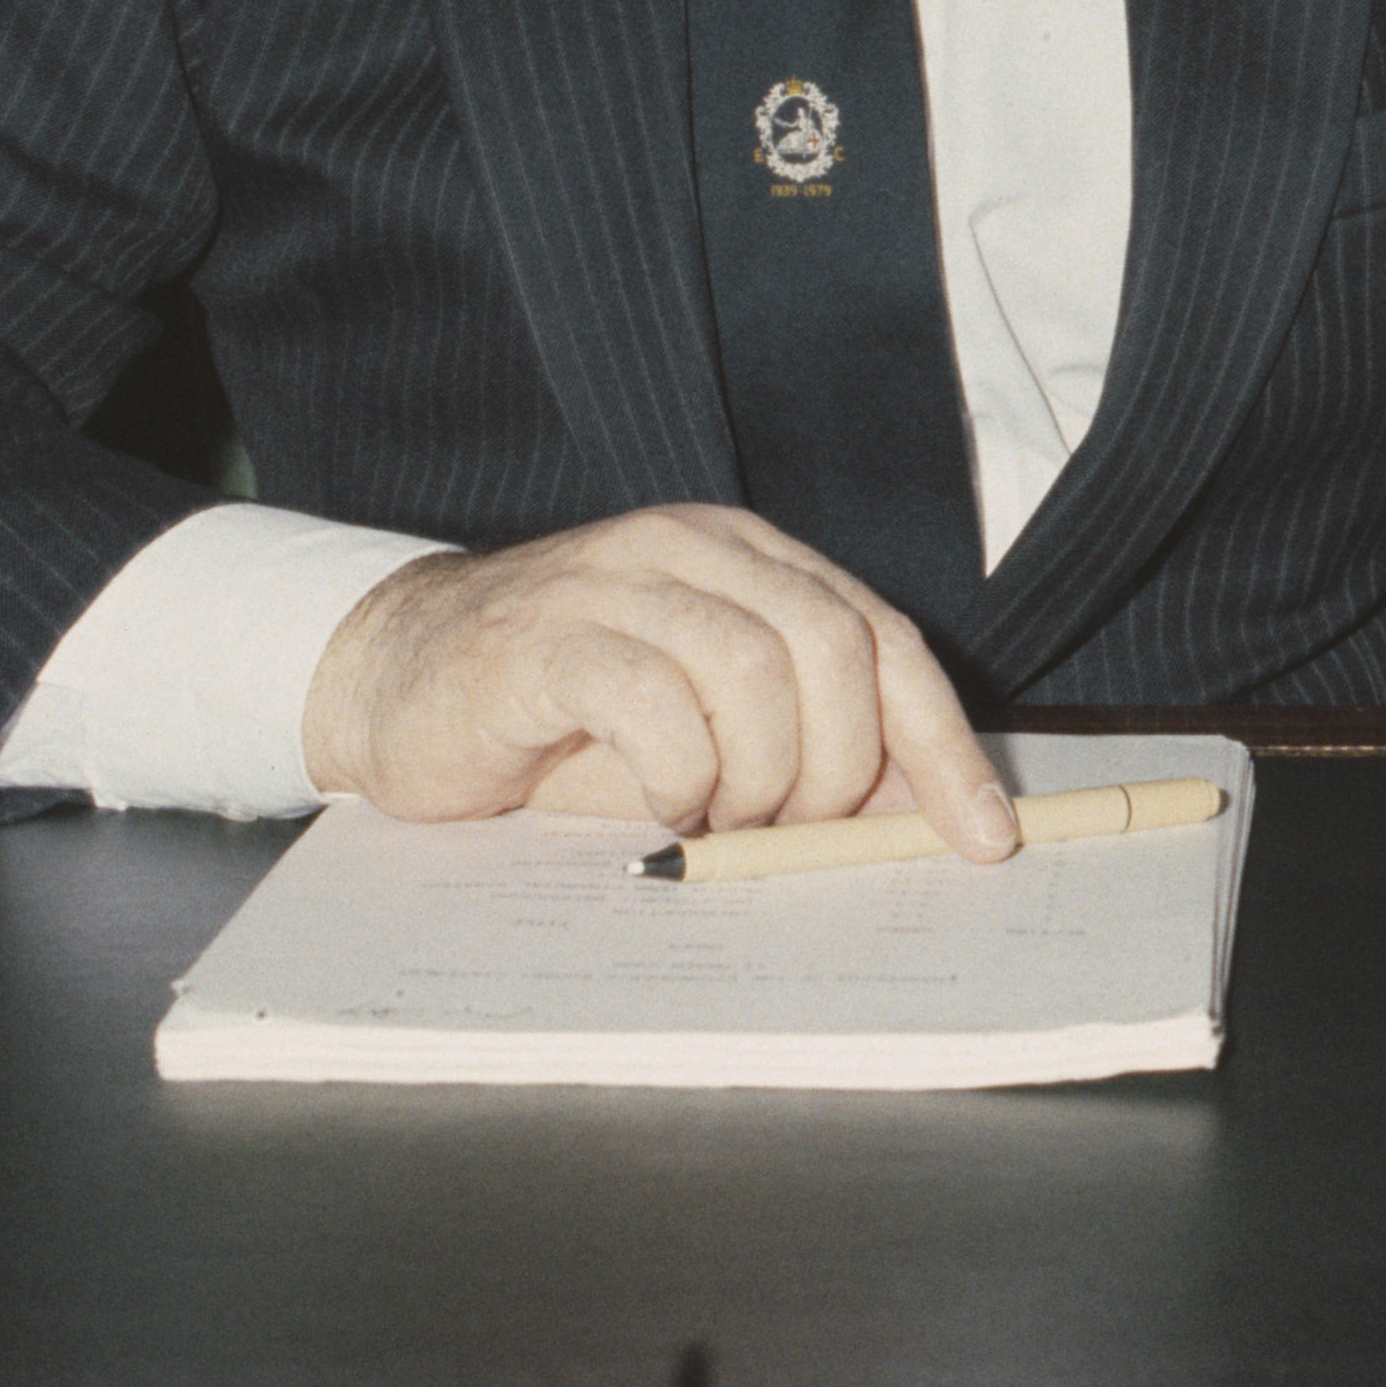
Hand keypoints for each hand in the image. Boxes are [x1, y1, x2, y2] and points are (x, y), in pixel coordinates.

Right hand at [300, 503, 1017, 857]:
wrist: (401, 681)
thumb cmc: (564, 720)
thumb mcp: (704, 733)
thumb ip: (800, 748)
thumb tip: (917, 813)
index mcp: (750, 558)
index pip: (883, 636)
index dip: (942, 743)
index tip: (984, 838)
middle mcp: (692, 548)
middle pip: (833, 644)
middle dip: (837, 767)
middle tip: (788, 831)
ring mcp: (615, 579)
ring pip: (754, 666)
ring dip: (757, 776)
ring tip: (716, 819)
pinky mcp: (545, 634)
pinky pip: (652, 696)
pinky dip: (680, 772)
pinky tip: (663, 804)